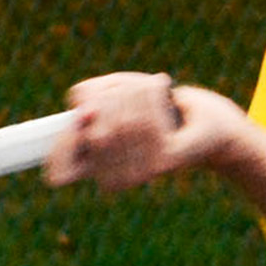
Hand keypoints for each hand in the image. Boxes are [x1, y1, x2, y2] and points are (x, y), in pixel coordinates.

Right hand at [44, 72, 243, 191]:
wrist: (205, 119)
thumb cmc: (151, 105)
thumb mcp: (112, 91)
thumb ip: (87, 98)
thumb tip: (85, 113)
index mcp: (93, 167)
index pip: (60, 171)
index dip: (62, 146)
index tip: (82, 113)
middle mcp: (113, 180)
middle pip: (94, 134)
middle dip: (109, 99)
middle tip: (126, 86)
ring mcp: (138, 175)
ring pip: (120, 125)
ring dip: (132, 93)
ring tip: (146, 85)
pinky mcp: (163, 163)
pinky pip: (144, 121)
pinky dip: (151, 95)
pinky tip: (161, 88)